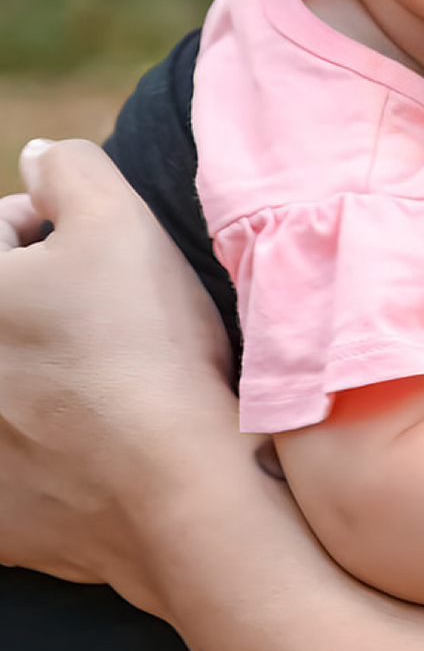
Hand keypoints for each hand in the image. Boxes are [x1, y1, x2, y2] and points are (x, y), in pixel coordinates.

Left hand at [0, 139, 237, 613]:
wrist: (179, 490)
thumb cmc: (144, 345)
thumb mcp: (119, 220)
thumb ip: (69, 168)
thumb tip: (39, 159)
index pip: (2, 233)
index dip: (62, 231)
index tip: (109, 262)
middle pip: (8, 314)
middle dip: (48, 306)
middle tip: (114, 322)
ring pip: (15, 386)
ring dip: (48, 373)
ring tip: (115, 383)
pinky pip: (22, 462)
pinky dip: (56, 449)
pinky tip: (105, 442)